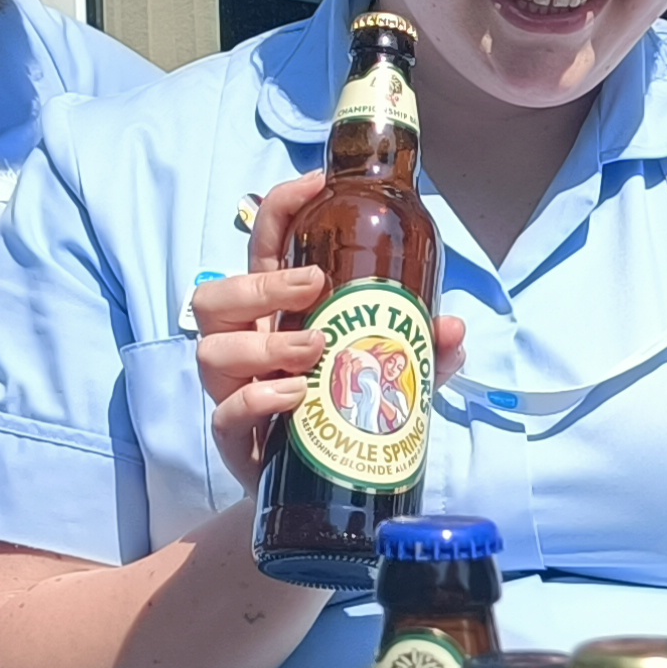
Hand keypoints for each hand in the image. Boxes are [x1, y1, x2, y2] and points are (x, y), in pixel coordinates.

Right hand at [195, 173, 465, 495]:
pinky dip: (260, 398)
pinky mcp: (235, 437)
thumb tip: (453, 326)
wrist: (326, 483)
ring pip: (213, 350)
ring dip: (267, 342)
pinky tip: (297, 395)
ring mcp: (233, 389)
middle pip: (217, 295)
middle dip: (264, 283)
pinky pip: (226, 411)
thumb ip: (423, 349)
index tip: (317, 184)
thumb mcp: (396, 373)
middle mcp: (245, 343)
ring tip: (316, 351)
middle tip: (316, 286)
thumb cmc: (348, 410)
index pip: (263, 246)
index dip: (280, 209)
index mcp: (277, 311)